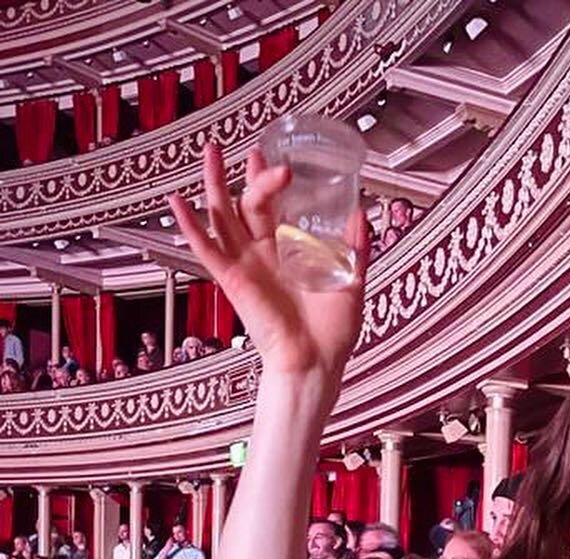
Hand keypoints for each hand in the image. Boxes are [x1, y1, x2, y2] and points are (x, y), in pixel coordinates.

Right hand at [168, 143, 368, 385]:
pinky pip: (205, 250)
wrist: (317, 362)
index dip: (271, 181)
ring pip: (222, 216)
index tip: (279, 160)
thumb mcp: (352, 281)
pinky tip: (176, 202)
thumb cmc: (332, 333)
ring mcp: (246, 265)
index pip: (275, 209)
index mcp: (287, 254)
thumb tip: (360, 213)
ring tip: (211, 152)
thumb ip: (355, 248)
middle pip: (247, 204)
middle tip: (256, 152)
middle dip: (250, 176)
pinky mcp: (232, 280)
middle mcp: (263, 256)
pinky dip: (189, 226)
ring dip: (214, 184)